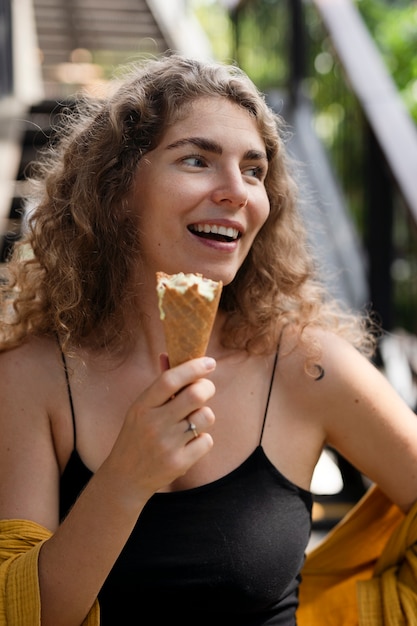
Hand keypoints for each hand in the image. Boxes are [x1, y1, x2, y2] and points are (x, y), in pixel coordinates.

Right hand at [105, 356, 215, 498]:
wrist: (125, 478)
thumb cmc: (136, 436)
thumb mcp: (140, 409)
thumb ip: (158, 386)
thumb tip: (167, 355)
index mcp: (142, 406)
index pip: (170, 380)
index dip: (192, 367)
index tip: (209, 362)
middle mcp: (154, 424)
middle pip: (195, 395)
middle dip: (207, 387)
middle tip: (206, 389)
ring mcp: (167, 444)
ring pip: (206, 416)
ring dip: (205, 415)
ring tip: (192, 421)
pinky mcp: (179, 462)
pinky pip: (207, 440)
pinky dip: (202, 439)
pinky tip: (189, 443)